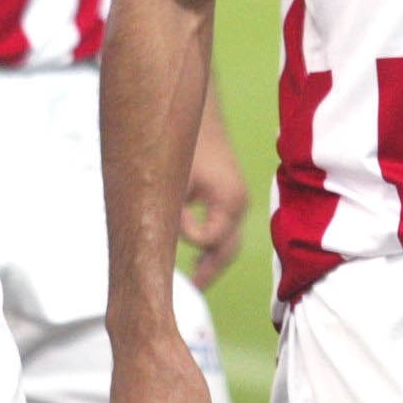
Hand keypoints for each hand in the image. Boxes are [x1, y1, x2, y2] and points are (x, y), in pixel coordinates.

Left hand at [179, 118, 247, 291]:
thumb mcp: (174, 182)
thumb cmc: (184, 142)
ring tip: (194, 279)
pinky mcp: (229, 194)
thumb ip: (174, 215)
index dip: (188, 237)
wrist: (196, 110)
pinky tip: (196, 252)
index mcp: (229, 200)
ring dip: (211, 259)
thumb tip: (163, 240)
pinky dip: (211, 242)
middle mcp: (238, 203)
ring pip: (228, 241)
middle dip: (209, 272)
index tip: (173, 221)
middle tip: (190, 292)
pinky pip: (224, 227)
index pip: (209, 240)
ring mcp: (237, 199)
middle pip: (227, 250)